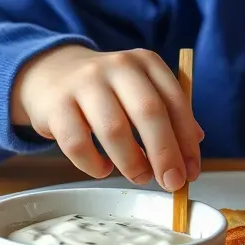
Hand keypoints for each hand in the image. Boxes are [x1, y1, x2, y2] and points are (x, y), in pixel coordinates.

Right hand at [11, 45, 202, 191]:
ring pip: (114, 130)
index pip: (175, 101)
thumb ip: (168, 113)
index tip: (192, 171)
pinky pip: (78, 144)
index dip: (186, 140)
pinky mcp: (56, 105)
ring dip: (132, 163)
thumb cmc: (107, 90)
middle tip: (171, 183)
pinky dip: (95, 165)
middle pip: (149, 112)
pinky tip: (103, 169)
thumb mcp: (141, 89)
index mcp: (146, 62)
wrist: (52, 73)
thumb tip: (193, 147)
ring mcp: (84, 83)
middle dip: (165, 154)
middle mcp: (117, 66)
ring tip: (139, 176)